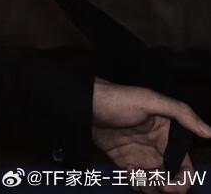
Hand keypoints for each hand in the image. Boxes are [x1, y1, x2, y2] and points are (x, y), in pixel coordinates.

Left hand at [92, 76, 210, 192]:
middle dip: (167, 187)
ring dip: (152, 189)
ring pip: (156, 183)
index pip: (184, 164)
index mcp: (167, 134)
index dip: (183, 180)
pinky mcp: (126, 162)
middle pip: (171, 178)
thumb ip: (180, 113)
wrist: (85, 105)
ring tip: (141, 181)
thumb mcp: (150, 100)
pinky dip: (138, 186)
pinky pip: (138, 181)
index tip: (171, 186)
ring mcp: (141, 155)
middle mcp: (157, 147)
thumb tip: (208, 130)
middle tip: (156, 186)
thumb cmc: (117, 98)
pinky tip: (131, 177)